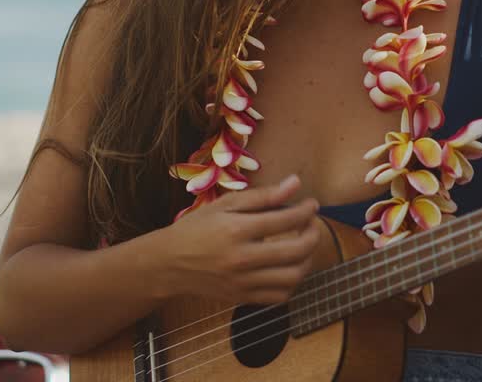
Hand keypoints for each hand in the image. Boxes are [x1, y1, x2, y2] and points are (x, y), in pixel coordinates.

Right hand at [158, 175, 320, 304]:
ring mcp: (243, 282)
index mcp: (237, 230)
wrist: (168, 264)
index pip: (286, 219)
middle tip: (312, 224)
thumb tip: (295, 183)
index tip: (312, 204)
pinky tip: (288, 267)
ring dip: (307, 260)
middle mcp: (242, 259)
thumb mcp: (225, 204)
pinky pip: (280, 296)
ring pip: (293, 277)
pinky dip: (292, 283)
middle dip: (313, 234)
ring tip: (303, 246)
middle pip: (296, 250)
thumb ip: (263, 196)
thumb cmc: (196, 228)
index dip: (306, 210)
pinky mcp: (242, 298)